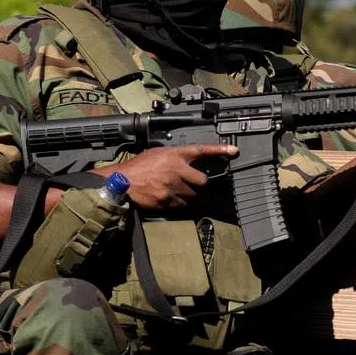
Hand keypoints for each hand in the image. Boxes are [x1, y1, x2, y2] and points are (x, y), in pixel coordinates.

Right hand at [96, 144, 237, 209]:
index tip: (233, 151)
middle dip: (199, 183)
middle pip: (202, 180)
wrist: (122, 182)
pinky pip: (181, 205)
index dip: (219, 150)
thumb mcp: (157, 153)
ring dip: (188, 194)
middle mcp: (176, 169)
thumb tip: (186, 162)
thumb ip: (174, 156)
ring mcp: (173, 186)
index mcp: (174, 155)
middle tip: (191, 183)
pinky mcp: (167, 200)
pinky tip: (168, 198)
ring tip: (174, 190)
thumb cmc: (138, 167)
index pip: (201, 150)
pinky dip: (178, 203)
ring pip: (193, 195)